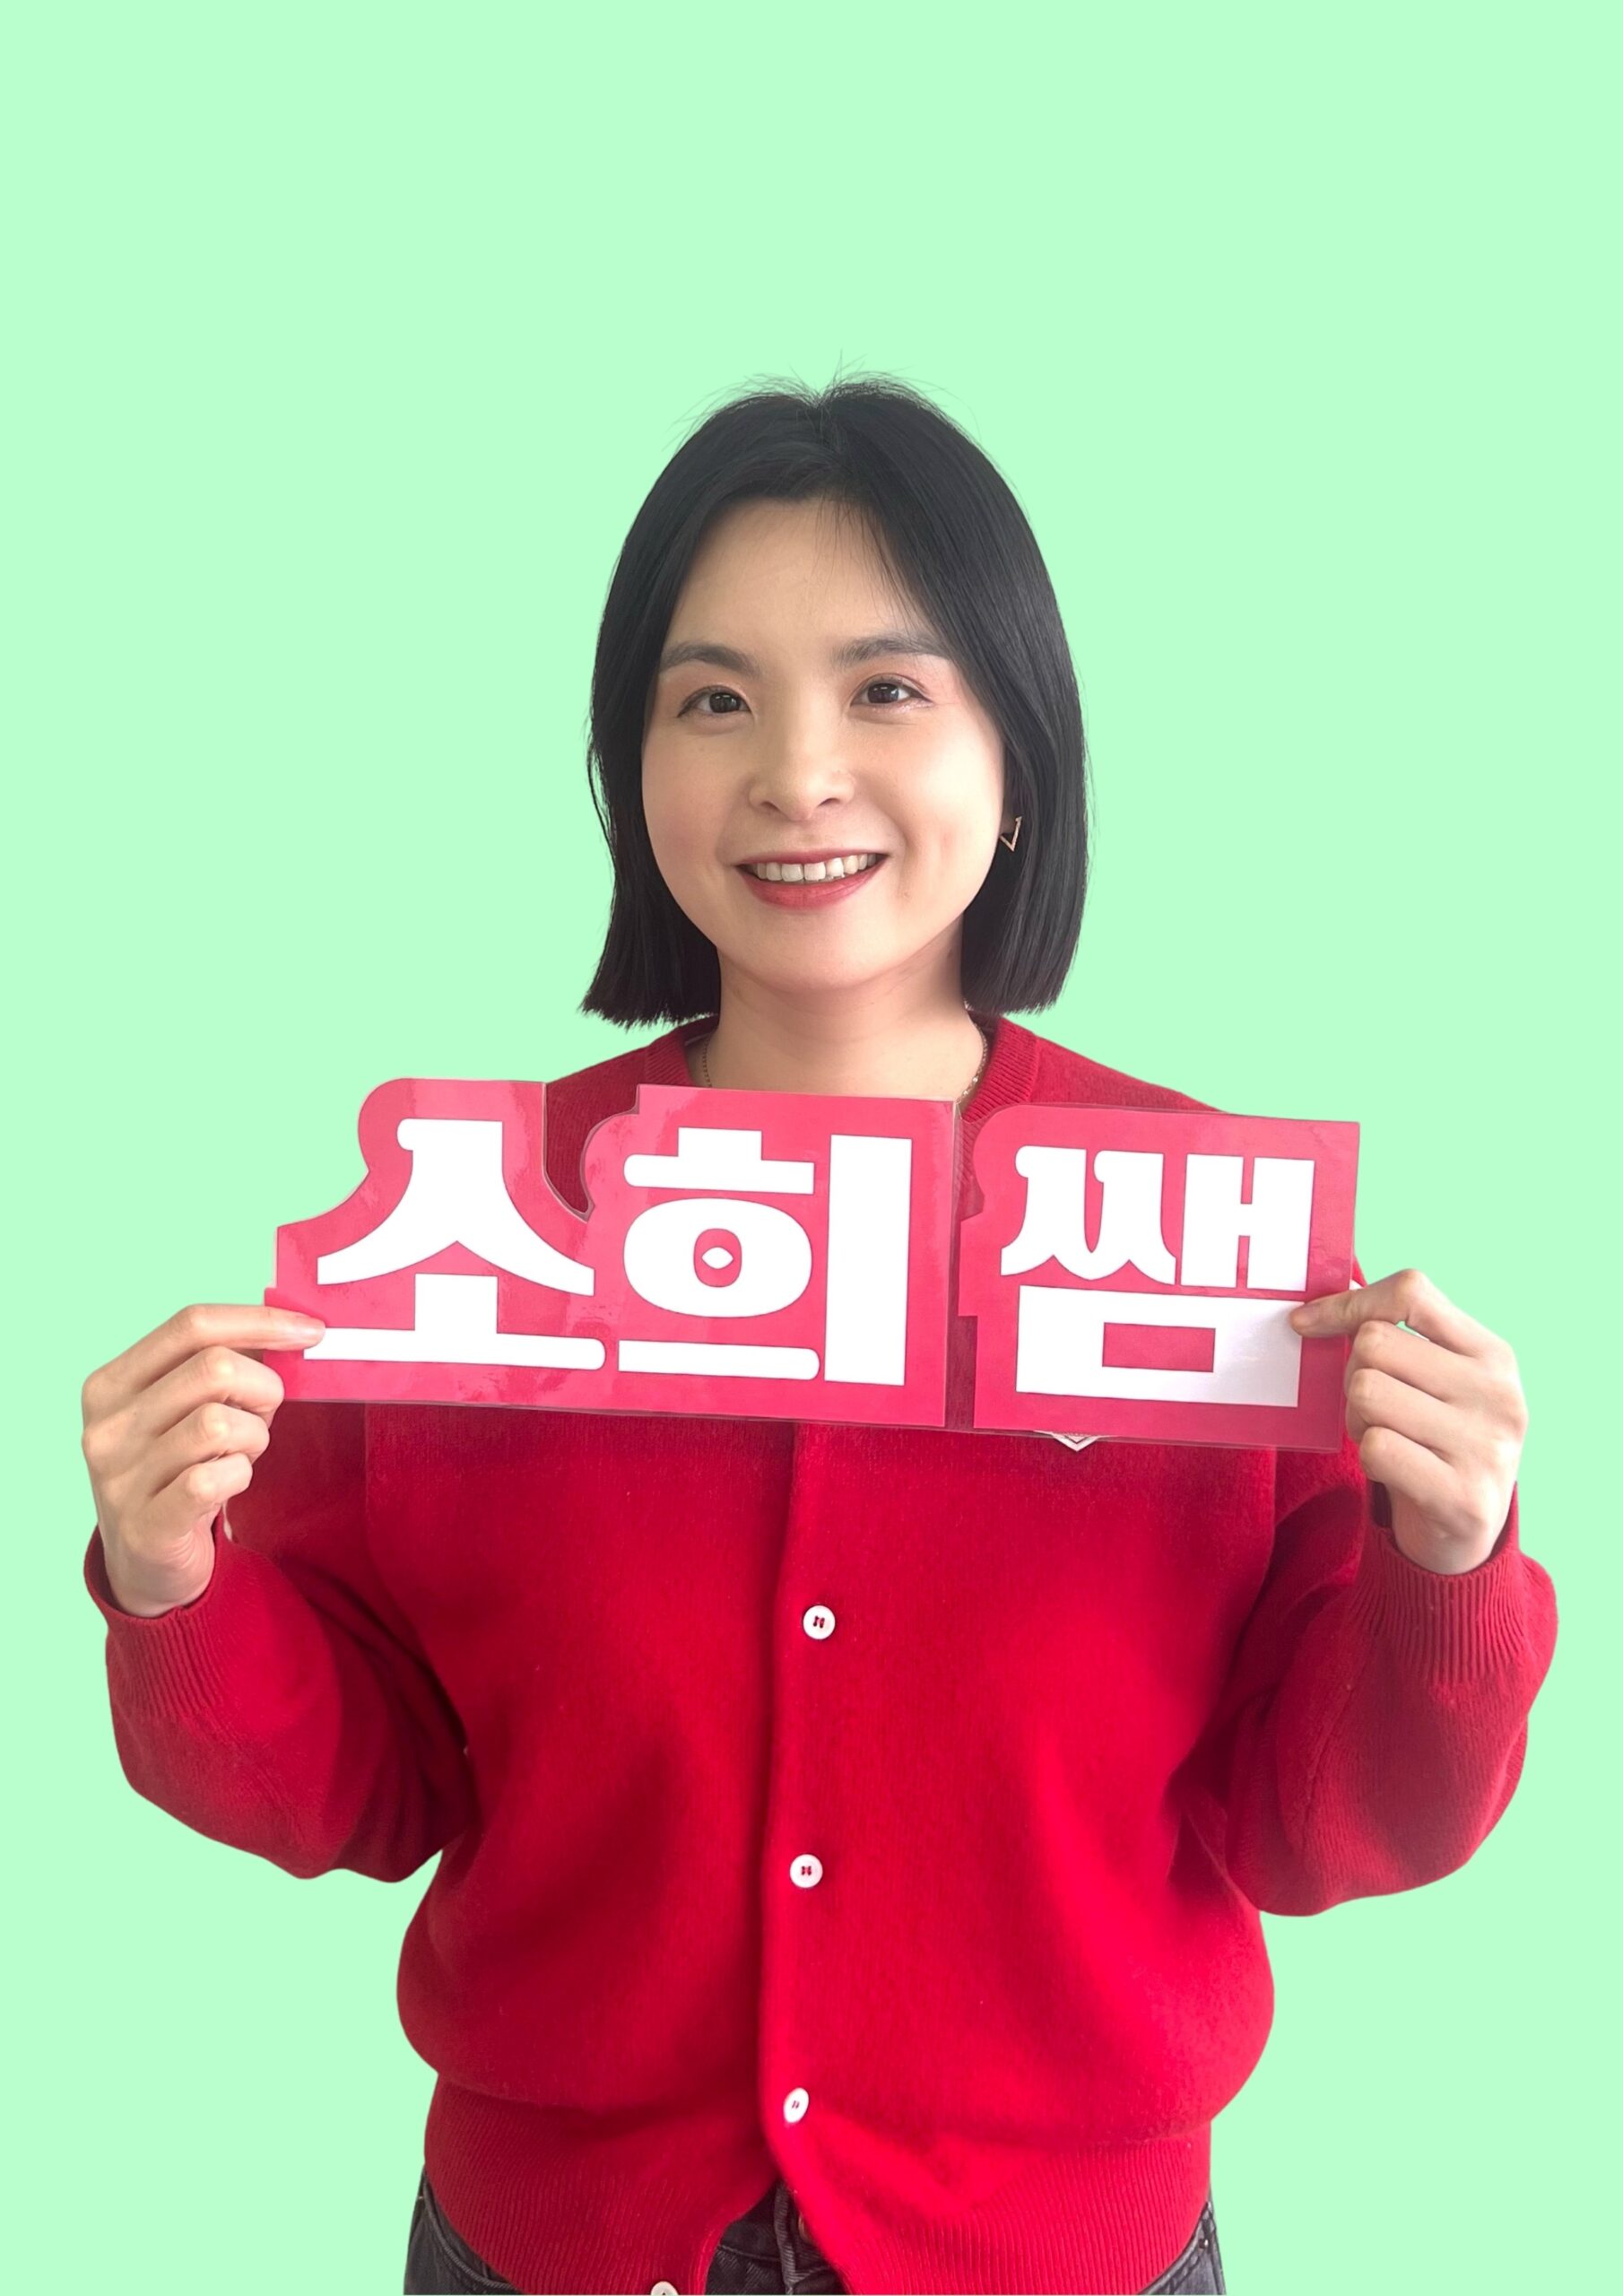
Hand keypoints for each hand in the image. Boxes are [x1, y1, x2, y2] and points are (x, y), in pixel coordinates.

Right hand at [80, 1303, 325, 1615]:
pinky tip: (231, 1482)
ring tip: (243, 1452)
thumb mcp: (181, 1410)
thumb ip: (219, 1365)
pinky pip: (214, 1479)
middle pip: (214, 1368)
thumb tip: (288, 1328)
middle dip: (264, 1386)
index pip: (192, 1325)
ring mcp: (120, 1479)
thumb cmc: (177, 1469)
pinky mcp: (146, 1525)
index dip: (260, 1321)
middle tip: (267, 1414)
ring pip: (219, 1423)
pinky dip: (240, 1474)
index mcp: (111, 1384)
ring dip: (254, 1436)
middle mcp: (107, 1428)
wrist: (145, 1564)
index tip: (312, 1331)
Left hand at [1289, 1268, 1526, 1574]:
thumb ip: (1394, 1333)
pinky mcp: (1463, 1498)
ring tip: (1384, 1437)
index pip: (1411, 1293)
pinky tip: (1392, 1470)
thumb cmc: (1432, 1440)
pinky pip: (1374, 1447)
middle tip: (1372, 1409)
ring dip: (1356, 1418)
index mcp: (1493, 1355)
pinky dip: (1366, 1457)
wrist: (1464, 1535)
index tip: (1306, 1323)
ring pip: (1367, 1391)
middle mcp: (1499, 1395)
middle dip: (1352, 1374)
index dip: (1348, 1303)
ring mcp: (1487, 1447)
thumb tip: (1320, 1297)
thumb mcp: (1433, 1379)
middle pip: (1374, 1343)